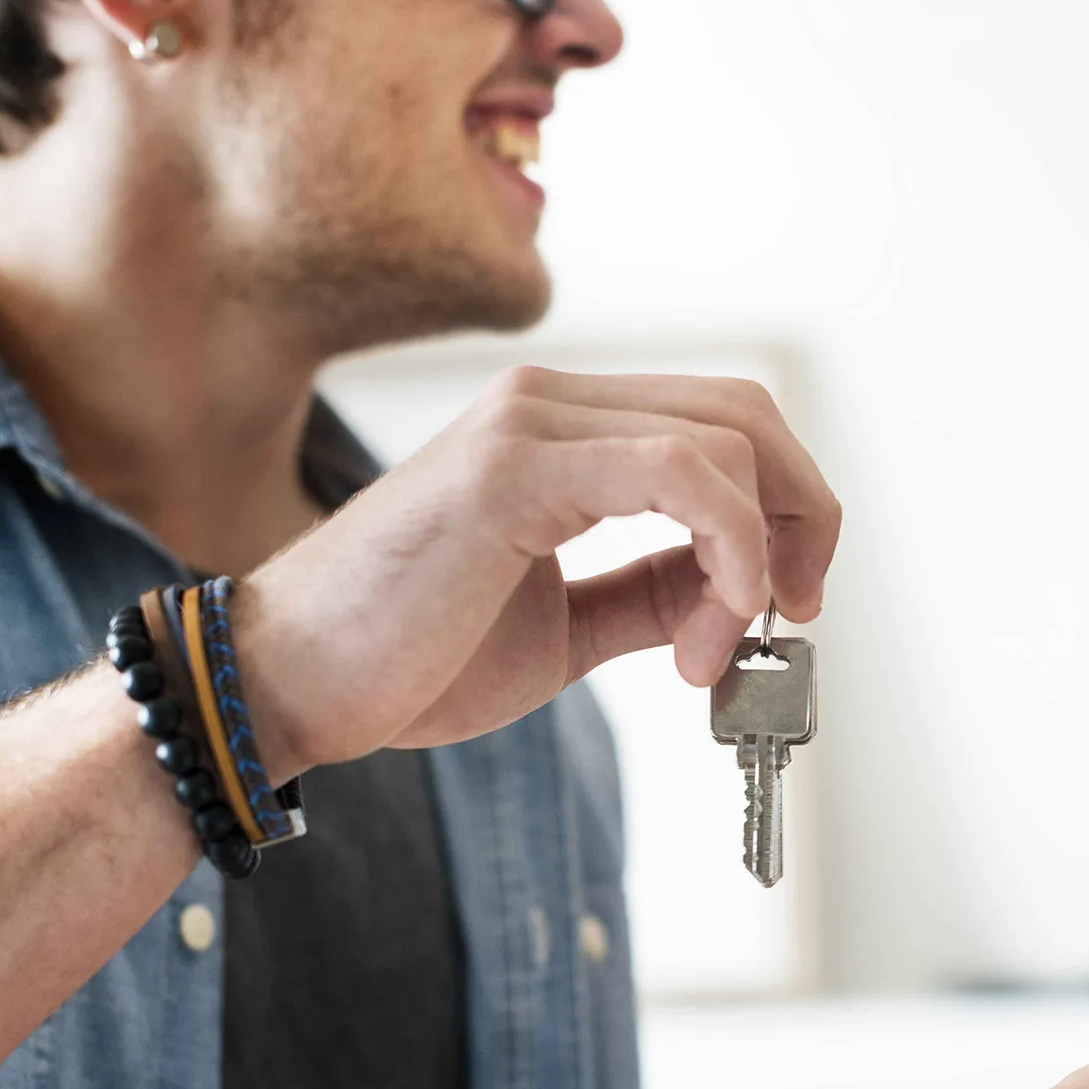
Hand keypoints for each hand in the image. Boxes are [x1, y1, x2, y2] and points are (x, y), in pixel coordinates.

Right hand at [239, 367, 841, 773]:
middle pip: (743, 414)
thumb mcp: (564, 626)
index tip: (788, 603)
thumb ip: (648, 591)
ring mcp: (528, 424)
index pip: (720, 422)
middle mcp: (546, 402)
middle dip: (802, 516)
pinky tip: (708, 631)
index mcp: (556, 428)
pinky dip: (728, 548)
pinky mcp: (513, 469)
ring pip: (723, 439)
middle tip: (791, 616)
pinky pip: (677, 475)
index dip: (786, 506)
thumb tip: (732, 591)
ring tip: (709, 653)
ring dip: (756, 558)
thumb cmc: (405, 659)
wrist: (287, 685)